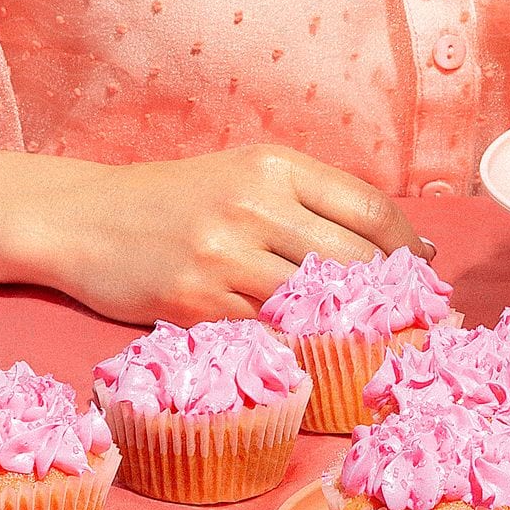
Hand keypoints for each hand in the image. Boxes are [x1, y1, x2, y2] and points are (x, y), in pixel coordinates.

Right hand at [0, 143, 429, 325]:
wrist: (85, 218)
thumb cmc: (180, 196)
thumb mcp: (246, 172)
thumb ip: (315, 199)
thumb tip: (402, 239)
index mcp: (274, 166)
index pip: (370, 208)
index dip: (407, 244)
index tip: (424, 266)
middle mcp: (252, 205)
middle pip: (352, 259)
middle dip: (389, 290)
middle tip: (407, 312)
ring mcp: (223, 255)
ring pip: (313, 300)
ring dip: (345, 322)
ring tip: (367, 333)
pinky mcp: (195, 301)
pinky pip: (266, 330)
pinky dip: (293, 340)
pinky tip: (307, 344)